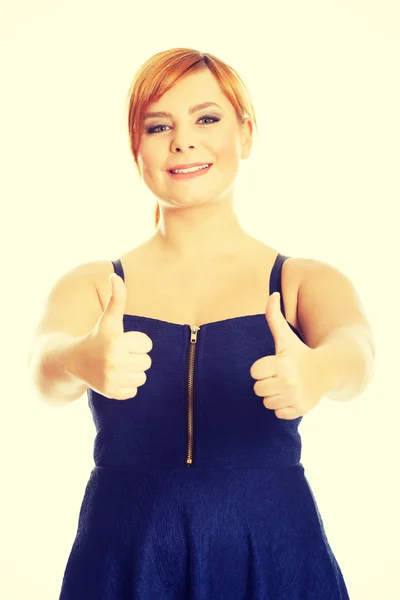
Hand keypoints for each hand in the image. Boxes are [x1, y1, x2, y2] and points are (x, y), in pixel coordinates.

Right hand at [72, 273, 152, 400]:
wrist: (74, 362)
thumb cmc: (97, 337)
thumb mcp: (108, 319)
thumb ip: (117, 298)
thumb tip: (115, 275)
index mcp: (116, 341)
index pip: (147, 344)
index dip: (136, 342)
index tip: (120, 341)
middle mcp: (113, 361)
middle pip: (146, 361)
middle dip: (135, 357)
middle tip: (118, 354)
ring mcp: (112, 379)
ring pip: (142, 376)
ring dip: (132, 371)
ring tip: (116, 365)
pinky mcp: (111, 393)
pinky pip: (134, 390)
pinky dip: (126, 385)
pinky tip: (112, 377)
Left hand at [250, 292, 322, 419]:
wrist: (328, 371)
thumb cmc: (301, 353)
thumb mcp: (286, 337)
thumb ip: (274, 316)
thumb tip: (272, 294)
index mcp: (281, 363)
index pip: (254, 372)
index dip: (261, 368)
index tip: (274, 364)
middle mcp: (288, 381)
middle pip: (258, 389)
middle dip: (267, 383)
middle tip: (281, 376)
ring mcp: (294, 397)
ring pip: (267, 402)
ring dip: (275, 395)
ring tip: (288, 385)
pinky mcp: (300, 410)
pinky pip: (278, 413)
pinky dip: (284, 407)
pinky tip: (294, 395)